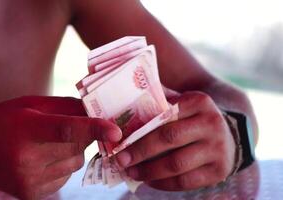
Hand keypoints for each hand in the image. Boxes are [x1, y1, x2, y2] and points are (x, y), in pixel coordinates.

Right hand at [0, 96, 121, 198]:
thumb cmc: (3, 120)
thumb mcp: (31, 104)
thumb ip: (65, 107)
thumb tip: (96, 110)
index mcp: (26, 130)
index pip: (66, 130)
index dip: (94, 128)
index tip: (117, 131)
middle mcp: (27, 160)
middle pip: (77, 147)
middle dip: (83, 135)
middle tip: (68, 124)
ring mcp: (29, 181)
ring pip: (74, 163)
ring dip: (72, 151)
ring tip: (48, 143)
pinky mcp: (32, 194)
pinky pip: (65, 177)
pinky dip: (62, 165)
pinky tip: (43, 157)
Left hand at [113, 91, 235, 190]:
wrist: (229, 136)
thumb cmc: (193, 119)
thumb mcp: (182, 104)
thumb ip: (159, 104)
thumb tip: (123, 111)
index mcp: (199, 101)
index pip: (164, 114)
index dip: (140, 129)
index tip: (120, 140)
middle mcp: (211, 123)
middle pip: (169, 138)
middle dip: (140, 151)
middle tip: (121, 159)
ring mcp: (218, 148)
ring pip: (176, 164)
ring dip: (149, 171)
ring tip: (132, 173)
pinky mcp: (219, 171)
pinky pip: (185, 181)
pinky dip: (164, 184)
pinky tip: (149, 181)